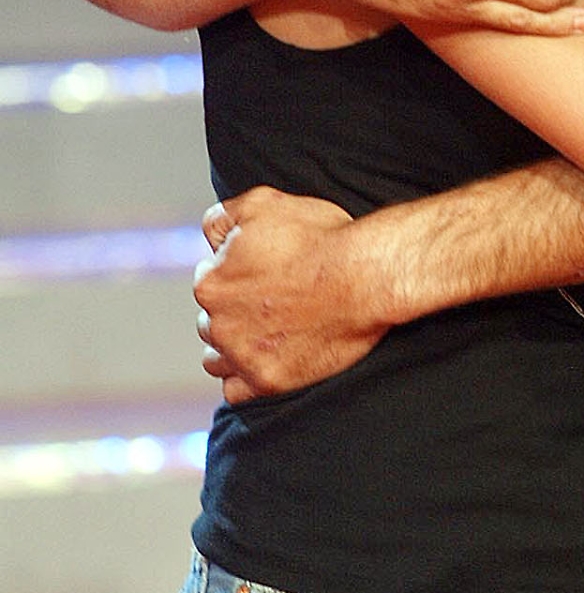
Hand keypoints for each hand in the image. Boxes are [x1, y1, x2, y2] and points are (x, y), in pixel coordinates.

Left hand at [195, 189, 384, 401]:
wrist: (365, 275)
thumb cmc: (321, 237)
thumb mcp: (263, 202)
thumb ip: (222, 217)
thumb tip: (209, 233)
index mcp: (211, 282)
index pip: (208, 278)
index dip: (235, 271)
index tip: (263, 271)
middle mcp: (218, 323)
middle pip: (211, 319)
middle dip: (233, 310)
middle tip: (270, 299)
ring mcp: (242, 356)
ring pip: (217, 357)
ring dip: (232, 345)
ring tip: (266, 331)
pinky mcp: (268, 381)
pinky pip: (235, 390)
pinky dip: (244, 376)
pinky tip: (266, 357)